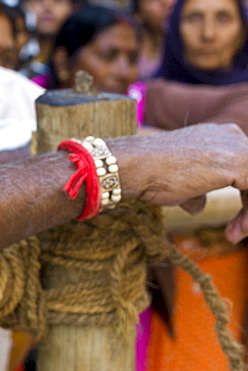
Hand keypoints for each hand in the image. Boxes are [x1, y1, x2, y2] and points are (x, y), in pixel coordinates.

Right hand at [112, 123, 247, 241]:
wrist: (133, 166)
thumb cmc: (150, 173)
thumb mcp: (181, 183)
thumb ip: (198, 190)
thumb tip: (199, 206)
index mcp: (218, 137)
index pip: (245, 172)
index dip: (244, 200)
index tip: (233, 227)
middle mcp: (231, 136)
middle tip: (237, 233)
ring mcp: (237, 147)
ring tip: (235, 235)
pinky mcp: (240, 162)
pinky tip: (235, 232)